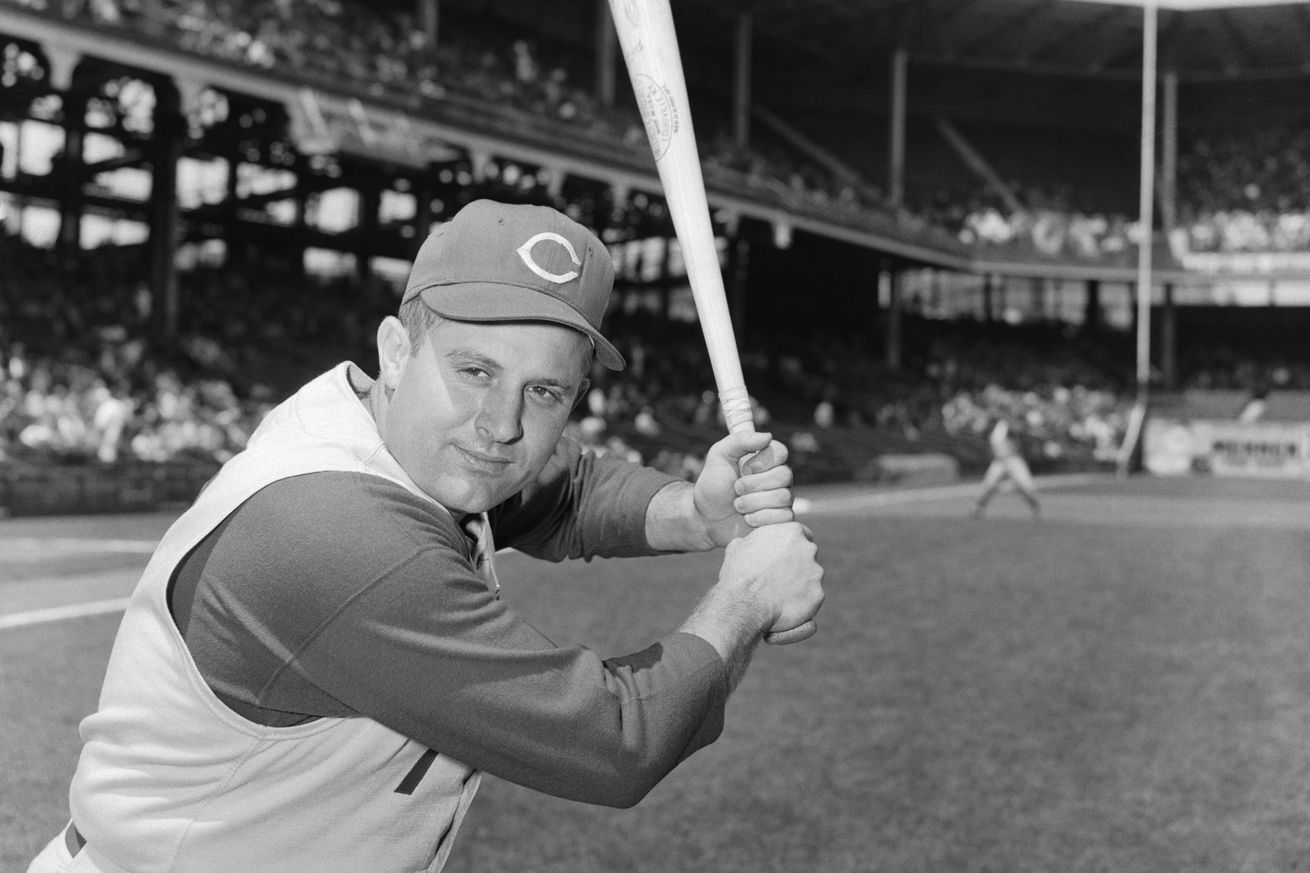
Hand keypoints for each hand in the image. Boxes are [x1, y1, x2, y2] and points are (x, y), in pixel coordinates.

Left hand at [693, 431, 794, 547]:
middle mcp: (778, 478)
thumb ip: (740, 441)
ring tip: (738, 505)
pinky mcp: (781, 520)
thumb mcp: (719, 456)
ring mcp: (782, 500)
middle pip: (784, 475)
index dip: (763, 460)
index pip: (781, 452)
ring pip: (783, 497)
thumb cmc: (714, 485)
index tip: (745, 468)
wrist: (706, 518)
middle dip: (753, 484)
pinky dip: (759, 518)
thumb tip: (767, 436)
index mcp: (766, 459)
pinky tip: (748, 519)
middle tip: (736, 488)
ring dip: (752, 502)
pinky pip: (784, 517)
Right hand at [717, 522, 823, 637]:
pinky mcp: (818, 595)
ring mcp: (815, 573)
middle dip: (797, 564)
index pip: (802, 534)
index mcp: (791, 532)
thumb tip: (747, 542)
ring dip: (800, 584)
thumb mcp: (737, 547)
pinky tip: (784, 606)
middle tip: (779, 577)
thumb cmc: (737, 574)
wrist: (743, 604)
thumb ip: (752, 541)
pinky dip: (801, 602)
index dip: (792, 545)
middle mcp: (808, 548)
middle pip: (808, 555)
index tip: (785, 555)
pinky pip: (812, 598)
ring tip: (778, 595)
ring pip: (811, 577)